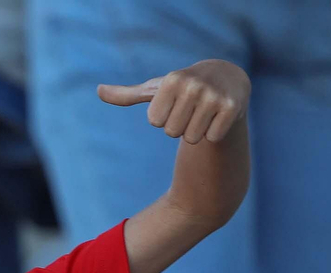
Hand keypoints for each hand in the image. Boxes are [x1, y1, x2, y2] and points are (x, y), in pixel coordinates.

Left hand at [98, 59, 249, 143]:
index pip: (155, 122)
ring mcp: (214, 96)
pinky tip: (218, 116)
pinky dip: (214, 133)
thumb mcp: (155, 89)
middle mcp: (194, 85)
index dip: (164, 117)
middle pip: (172, 132)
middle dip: (179, 126)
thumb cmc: (182, 87)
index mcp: (172, 80)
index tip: (174, 104)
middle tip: (191, 109)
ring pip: (191, 137)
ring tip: (204, 112)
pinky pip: (212, 138)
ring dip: (196, 130)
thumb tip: (98, 91)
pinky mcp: (232, 108)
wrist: (227, 77)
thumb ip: (126, 95)